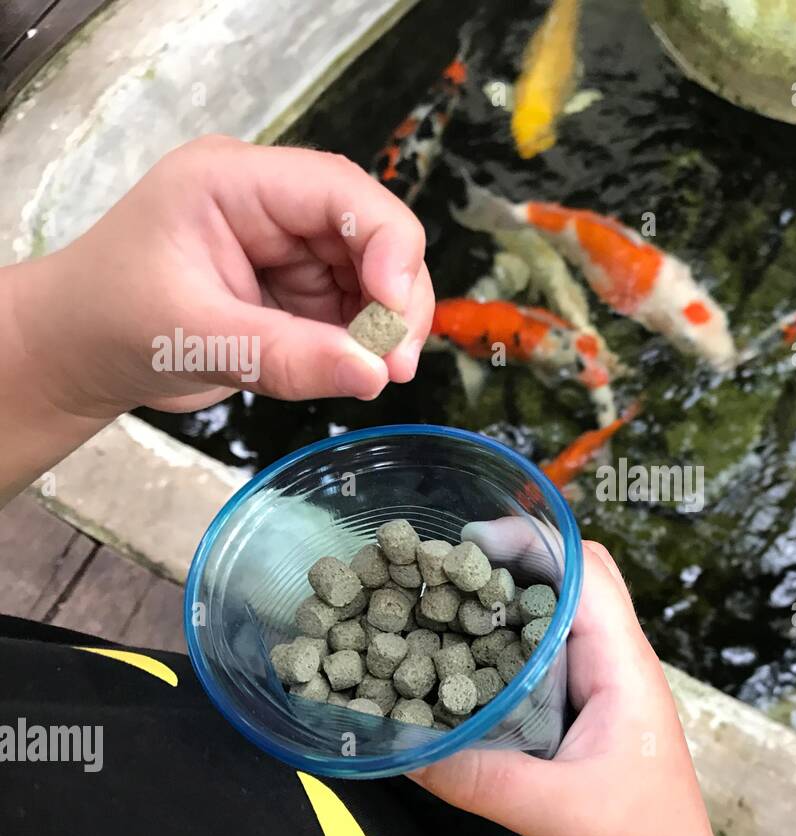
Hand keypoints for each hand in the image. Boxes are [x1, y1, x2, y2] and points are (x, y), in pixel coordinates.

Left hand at [11, 135, 434, 418]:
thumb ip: (287, 356)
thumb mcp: (195, 337)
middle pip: (371, 232)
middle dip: (395, 298)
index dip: (387, 246)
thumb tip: (375, 375)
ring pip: (372, 274)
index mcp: (236, 181)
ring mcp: (288, 245)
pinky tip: (356, 371)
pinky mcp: (296, 287)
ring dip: (386, 326)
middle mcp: (272, 203)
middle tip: (397, 366)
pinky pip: (353, 310)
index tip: (393, 317)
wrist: (78, 354)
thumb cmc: (111, 324)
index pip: (340, 192)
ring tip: (379, 375)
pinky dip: (364, 343)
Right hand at [408, 542, 735, 835]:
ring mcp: (594, 690)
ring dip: (500, 605)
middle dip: (509, 563)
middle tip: (442, 566)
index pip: (587, 572)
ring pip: (548, 620)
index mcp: (624, 668)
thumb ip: (483, 778)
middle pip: (567, 582)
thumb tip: (407, 746)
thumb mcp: (557, 810)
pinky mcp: (572, 718)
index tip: (471, 540)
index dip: (534, 543)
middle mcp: (613, 666)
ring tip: (438, 599)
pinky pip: (534, 663)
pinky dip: (496, 650)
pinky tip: (452, 661)